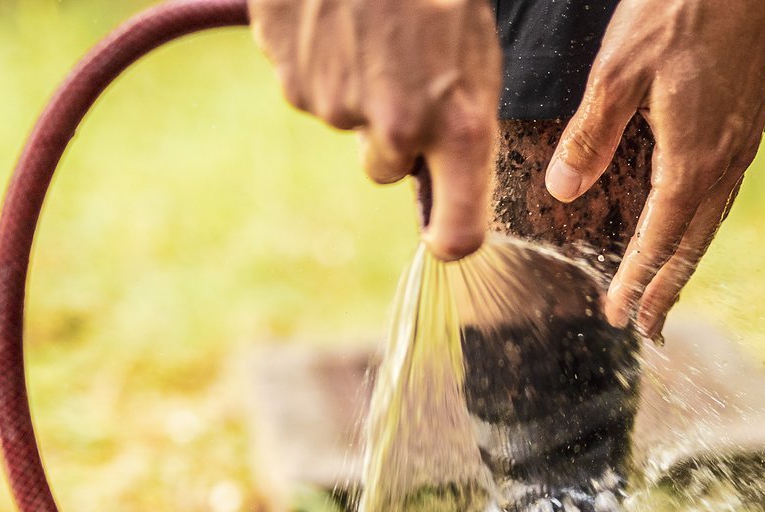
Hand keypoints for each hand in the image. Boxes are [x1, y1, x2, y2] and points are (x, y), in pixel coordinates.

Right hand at [252, 0, 501, 259]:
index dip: (450, 236)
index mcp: (457, 126)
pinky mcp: (291, 77)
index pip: (457, 230)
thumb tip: (443, 175)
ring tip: (370, 25)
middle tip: (401, 67)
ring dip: (354, 83)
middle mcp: (397, 130)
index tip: (444, 236)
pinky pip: (305, 82)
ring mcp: (337, 107)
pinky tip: (335, 16)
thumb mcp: (473, 53)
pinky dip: (317, 57)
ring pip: (343, 118)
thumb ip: (460, 120)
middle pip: (383, 168)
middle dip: (390, 132)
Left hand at [548, 0, 764, 336]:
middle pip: (694, 243)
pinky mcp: (752, 118)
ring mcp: (745, 140)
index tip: (618, 315)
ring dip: (688, 258)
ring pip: (714, 217)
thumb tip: (563, 190)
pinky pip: (725, 189)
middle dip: (668, 287)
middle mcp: (725, 159)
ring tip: (668, 288)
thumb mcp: (619, 70)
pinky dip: (704, 220)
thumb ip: (591, 134)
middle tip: (648, 328)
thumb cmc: (683, 8)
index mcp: (692, 157)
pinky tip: (694, 218)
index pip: (660, 238)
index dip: (638, 279)